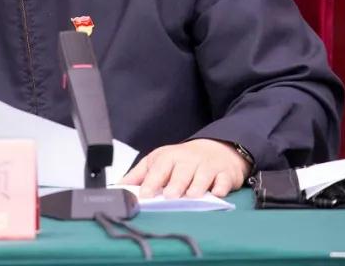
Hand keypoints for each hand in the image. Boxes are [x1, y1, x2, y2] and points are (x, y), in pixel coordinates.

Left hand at [119, 138, 249, 198]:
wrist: (217, 148)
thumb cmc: (183, 159)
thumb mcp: (159, 161)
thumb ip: (139, 175)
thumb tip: (118, 187)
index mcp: (170, 157)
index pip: (159, 168)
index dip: (151, 181)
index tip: (144, 195)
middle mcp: (189, 161)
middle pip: (181, 171)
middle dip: (175, 184)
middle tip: (169, 196)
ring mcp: (208, 167)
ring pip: (202, 175)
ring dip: (197, 185)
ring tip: (191, 196)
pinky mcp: (226, 174)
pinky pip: (224, 180)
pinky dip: (221, 187)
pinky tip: (217, 193)